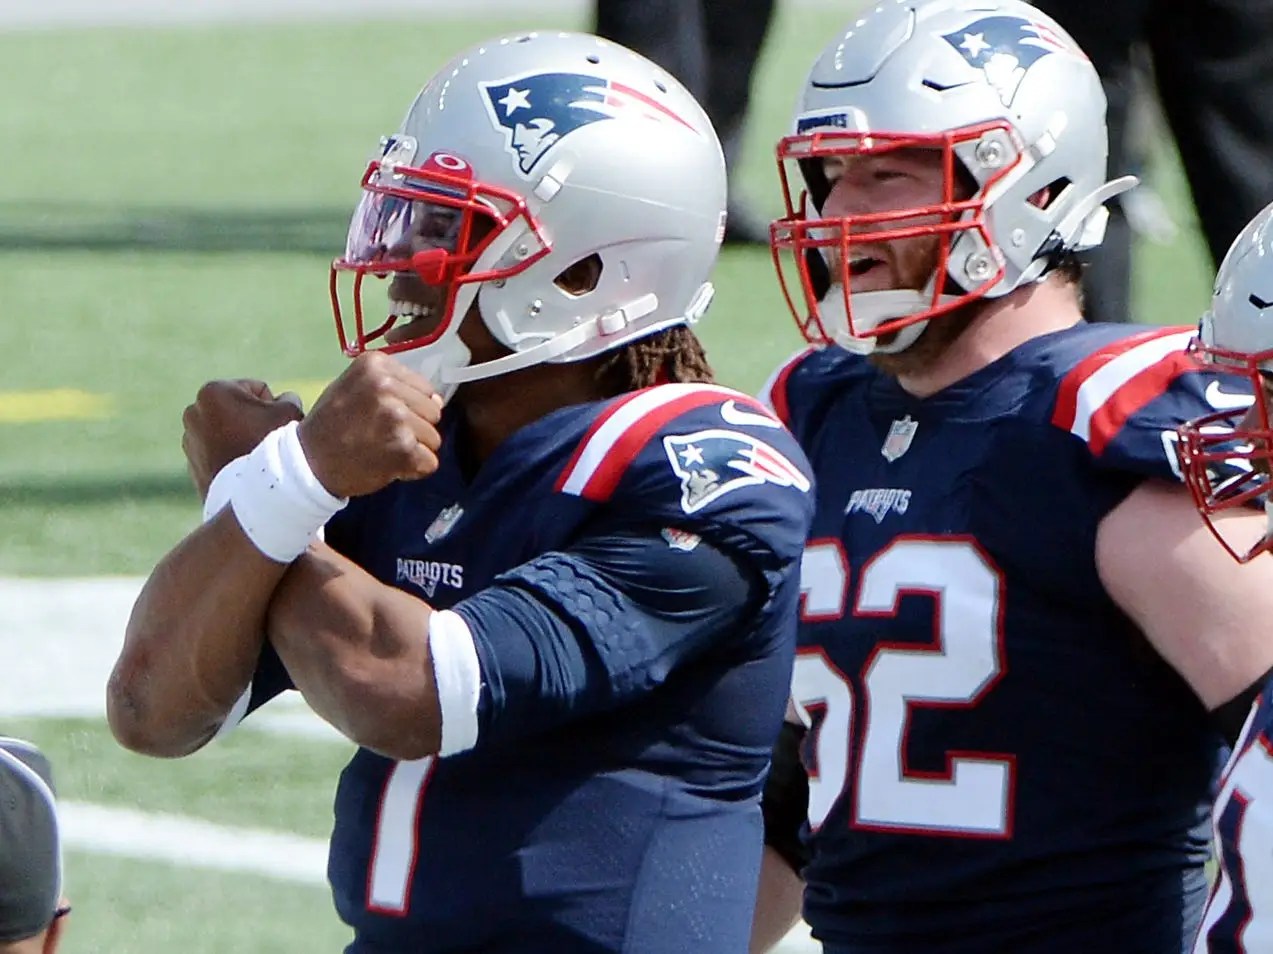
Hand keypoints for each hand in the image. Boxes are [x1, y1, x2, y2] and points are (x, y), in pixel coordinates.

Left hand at [182, 380, 305, 498]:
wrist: (256, 498)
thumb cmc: (275, 447)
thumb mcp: (290, 411)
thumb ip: (287, 397)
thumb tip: (281, 400)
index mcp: (214, 391)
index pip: (257, 389)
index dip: (274, 406)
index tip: (275, 425)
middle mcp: (194, 411)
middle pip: (238, 407)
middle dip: (254, 419)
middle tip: (267, 440)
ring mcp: (189, 438)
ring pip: (227, 429)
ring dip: (241, 437)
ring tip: (256, 457)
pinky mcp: (191, 462)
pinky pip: (218, 452)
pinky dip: (231, 455)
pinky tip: (245, 469)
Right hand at [298, 351, 444, 497]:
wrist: (308, 462)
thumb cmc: (333, 423)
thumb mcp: (354, 385)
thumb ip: (393, 385)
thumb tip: (438, 400)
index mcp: (376, 365)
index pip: (424, 387)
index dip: (409, 407)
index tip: (382, 416)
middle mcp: (387, 387)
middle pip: (433, 411)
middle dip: (415, 428)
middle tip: (384, 436)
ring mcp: (396, 417)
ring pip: (434, 438)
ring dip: (414, 450)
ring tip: (384, 450)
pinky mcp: (404, 448)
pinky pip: (430, 462)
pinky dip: (414, 470)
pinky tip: (390, 466)